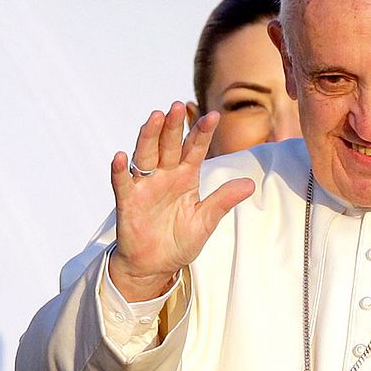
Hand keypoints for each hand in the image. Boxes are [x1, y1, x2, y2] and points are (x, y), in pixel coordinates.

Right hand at [109, 101, 254, 301]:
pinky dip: (121, 170)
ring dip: (149, 136)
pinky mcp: (128, 202)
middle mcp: (164, 175)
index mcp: (186, 177)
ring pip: (145, 155)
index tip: (214, 116)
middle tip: (177, 105)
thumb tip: (250, 184)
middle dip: (173, 126)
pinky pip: (122, 183)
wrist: (155, 266)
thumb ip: (223, 201)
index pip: (195, 149)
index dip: (202, 133)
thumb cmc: (179, 241)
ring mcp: (145, 186)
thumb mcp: (205, 221)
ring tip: (154, 117)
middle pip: (168, 145)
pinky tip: (121, 156)